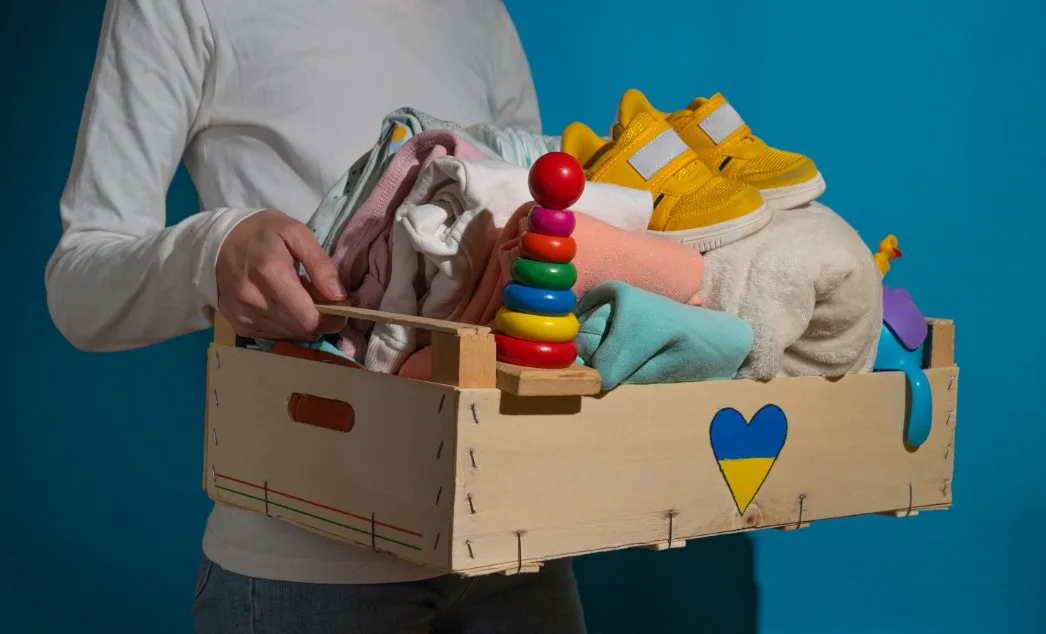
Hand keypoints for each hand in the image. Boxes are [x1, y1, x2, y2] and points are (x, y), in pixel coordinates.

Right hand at [216, 210, 347, 339]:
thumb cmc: (261, 233)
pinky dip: (286, 324)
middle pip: (302, 330)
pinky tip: (282, 304)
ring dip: (302, 322)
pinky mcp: (238, 326)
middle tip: (320, 298)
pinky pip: (274, 336)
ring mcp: (243, 316)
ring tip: (298, 298)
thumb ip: (320, 263)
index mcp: (271, 274)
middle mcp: (254, 300)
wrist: (216, 242)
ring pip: (290, 335)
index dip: (332, 319)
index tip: (340, 306)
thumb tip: (338, 295)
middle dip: (320, 319)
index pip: (310, 319)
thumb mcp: (295, 232)